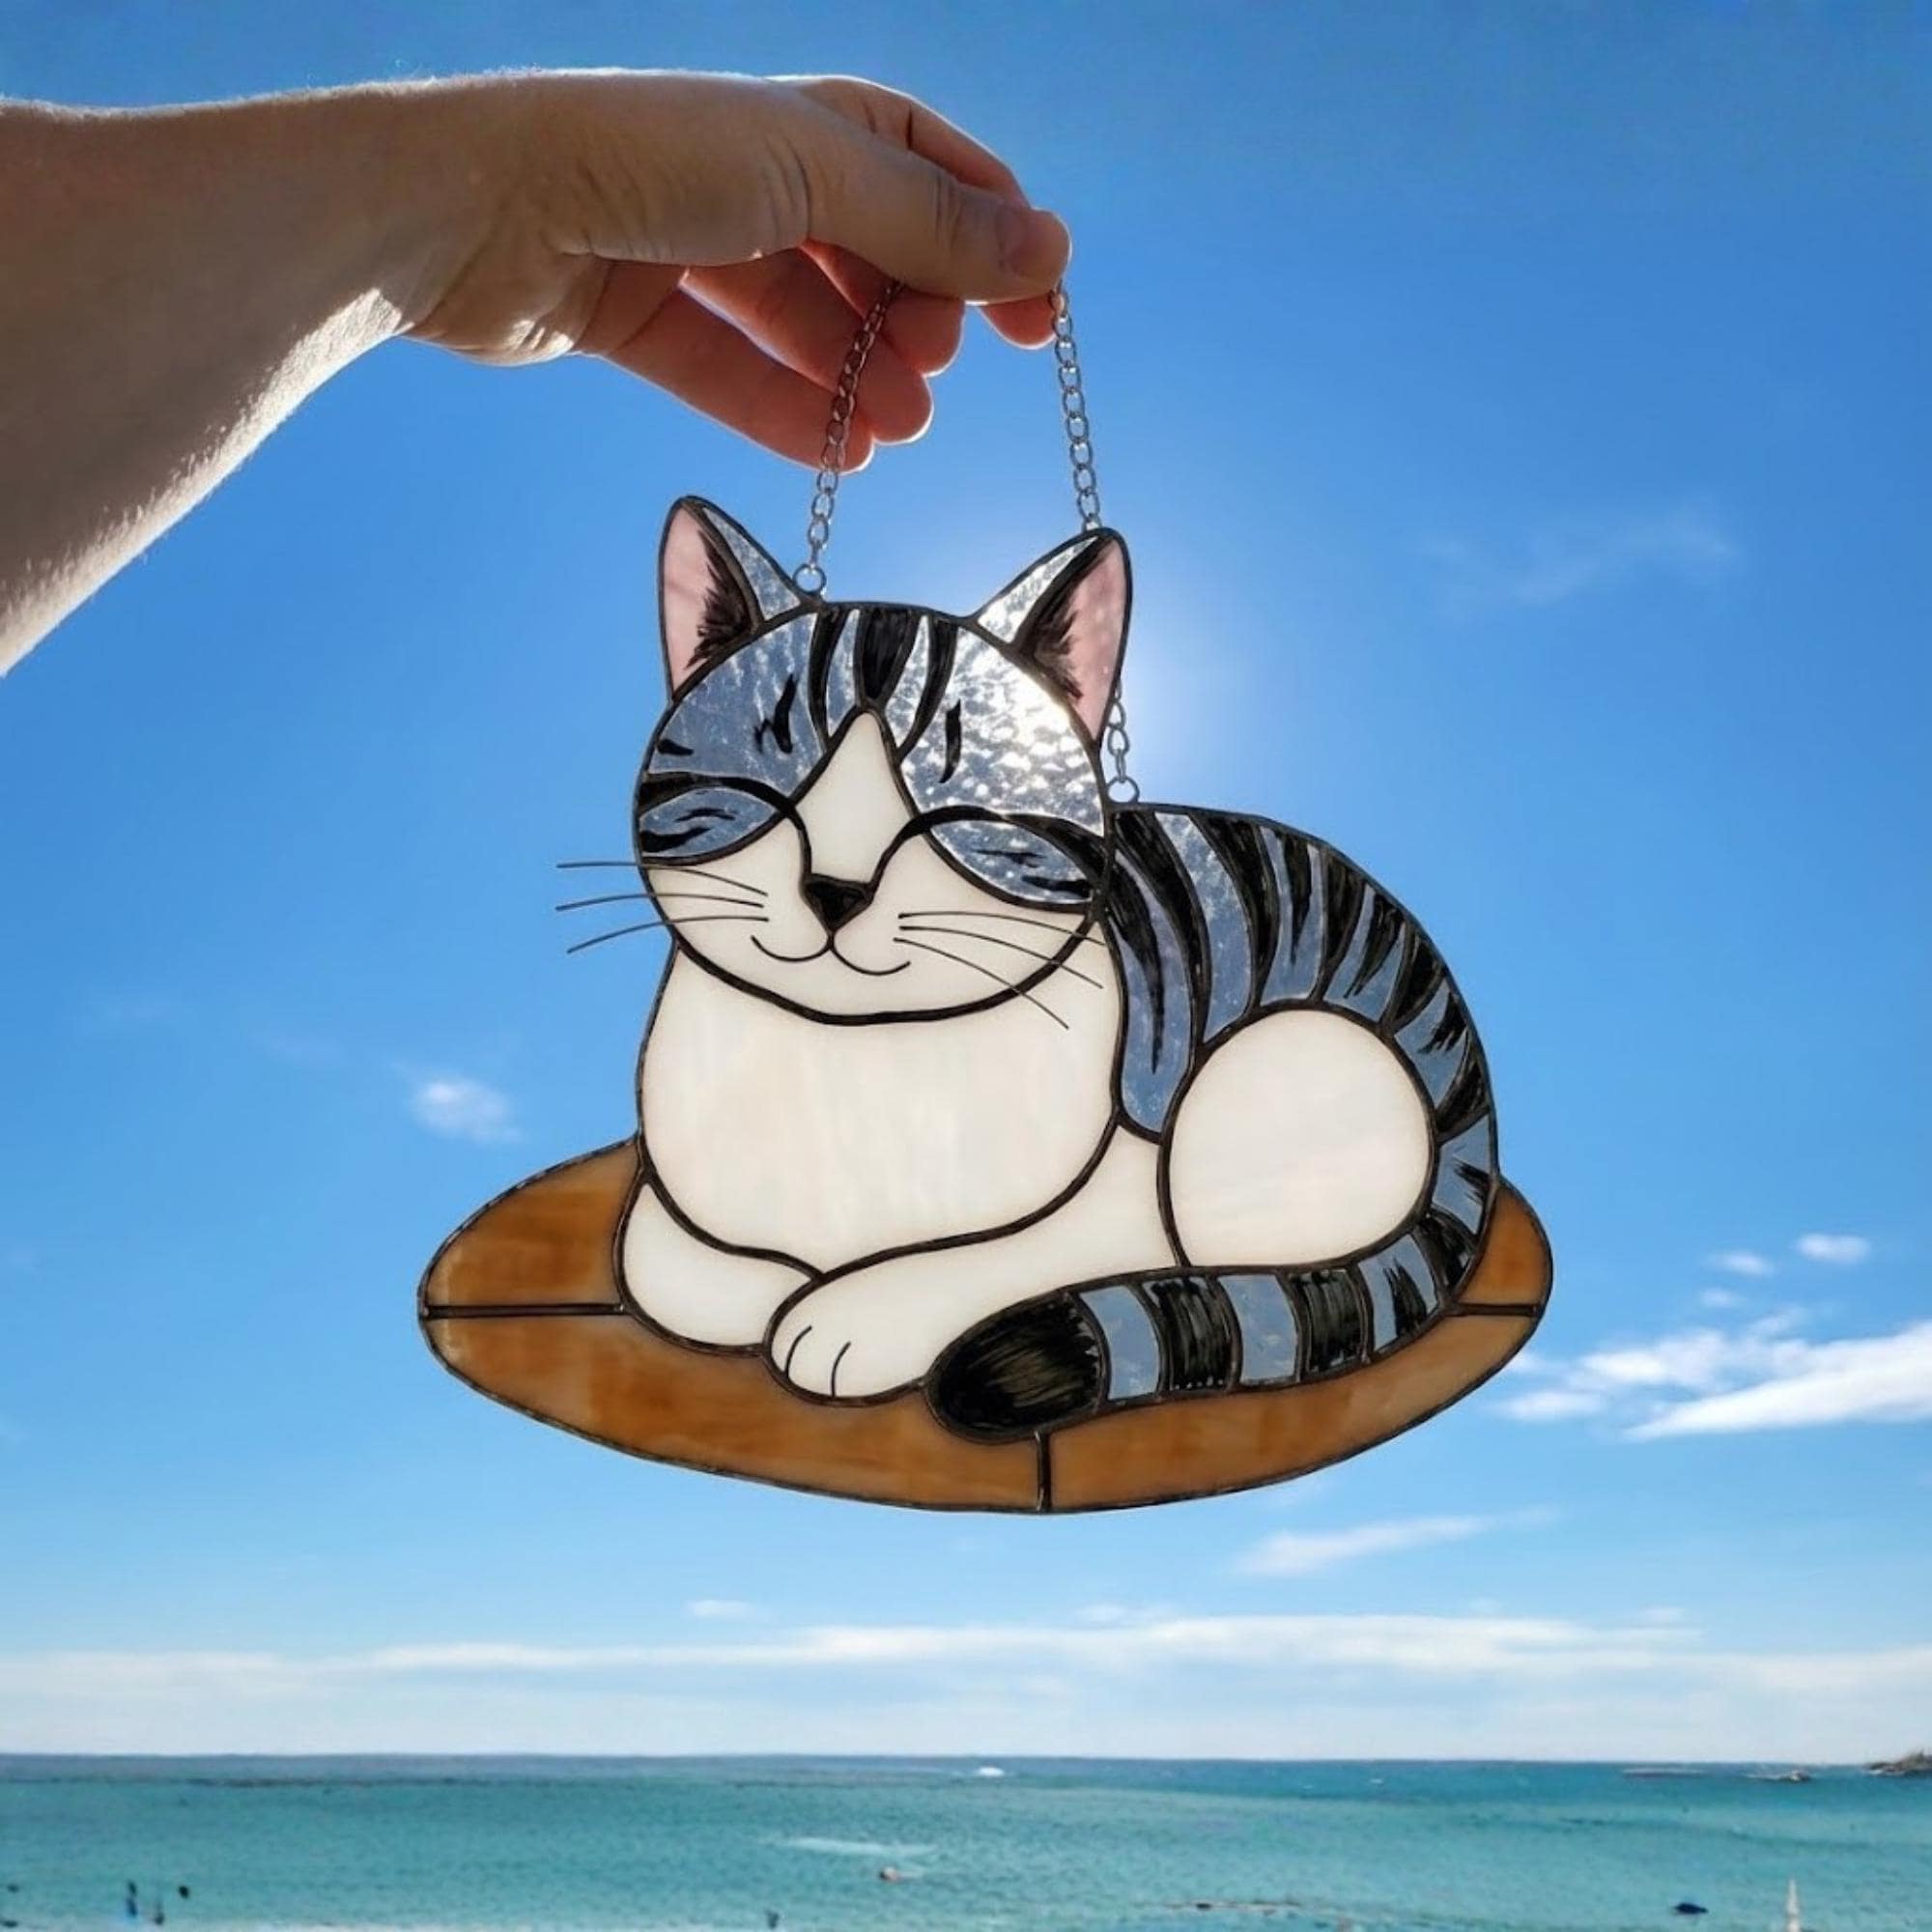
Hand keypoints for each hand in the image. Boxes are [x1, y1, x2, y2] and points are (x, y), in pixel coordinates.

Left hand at [404, 72, 1072, 466]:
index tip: (1036, 316)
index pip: (926, 172)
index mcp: (800, 118)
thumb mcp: (814, 174)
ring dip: (858, 377)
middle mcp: (748, 176)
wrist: (473, 208)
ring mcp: (689, 248)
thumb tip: (1050, 251)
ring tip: (897, 429)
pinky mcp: (634, 318)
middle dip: (916, 315)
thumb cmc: (643, 158)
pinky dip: (784, 409)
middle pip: (869, 254)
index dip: (987, 238)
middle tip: (940, 368)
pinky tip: (837, 454)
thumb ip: (931, 222)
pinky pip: (731, 372)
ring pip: (802, 323)